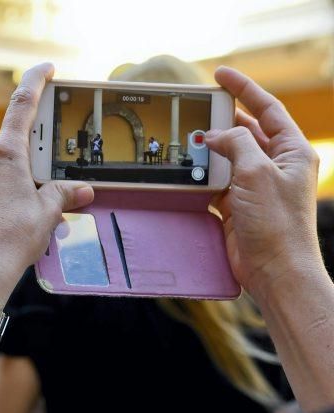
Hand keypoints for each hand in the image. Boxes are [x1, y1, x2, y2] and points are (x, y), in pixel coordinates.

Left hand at [0, 63, 93, 303]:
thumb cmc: (10, 239)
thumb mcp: (47, 213)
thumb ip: (64, 194)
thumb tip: (82, 190)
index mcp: (4, 154)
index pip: (21, 105)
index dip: (36, 81)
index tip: (46, 69)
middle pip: (15, 144)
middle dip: (36, 158)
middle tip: (52, 175)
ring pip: (2, 167)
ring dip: (22, 179)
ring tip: (36, 208)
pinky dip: (7, 192)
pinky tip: (17, 216)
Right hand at [205, 67, 322, 298]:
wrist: (275, 271)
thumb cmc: (276, 223)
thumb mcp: (256, 172)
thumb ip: (236, 144)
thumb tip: (215, 134)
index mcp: (292, 151)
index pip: (267, 109)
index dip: (244, 89)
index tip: (220, 75)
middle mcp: (276, 166)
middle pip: (246, 131)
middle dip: (222, 119)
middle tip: (197, 107)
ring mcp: (256, 187)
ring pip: (228, 158)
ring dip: (208, 150)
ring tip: (187, 139)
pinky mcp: (239, 206)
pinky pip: (217, 182)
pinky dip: (202, 176)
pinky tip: (187, 171)